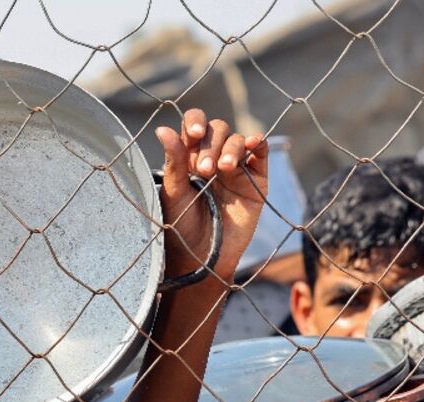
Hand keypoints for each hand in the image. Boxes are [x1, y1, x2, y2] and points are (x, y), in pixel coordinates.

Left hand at [155, 110, 267, 281]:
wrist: (203, 257)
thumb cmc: (181, 228)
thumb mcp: (173, 193)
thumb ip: (173, 161)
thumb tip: (162, 129)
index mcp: (188, 158)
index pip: (194, 126)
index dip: (196, 122)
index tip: (193, 135)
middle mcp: (213, 158)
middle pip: (218, 129)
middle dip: (211, 144)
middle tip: (204, 170)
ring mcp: (236, 168)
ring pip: (238, 140)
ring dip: (231, 148)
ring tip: (224, 169)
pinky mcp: (256, 180)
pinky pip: (261, 153)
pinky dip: (259, 143)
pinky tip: (254, 144)